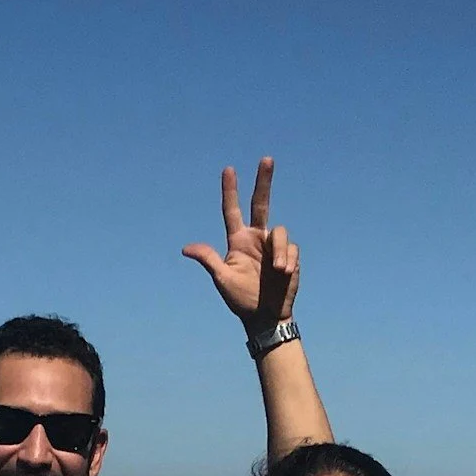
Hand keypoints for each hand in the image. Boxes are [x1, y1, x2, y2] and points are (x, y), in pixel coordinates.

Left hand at [184, 160, 296, 330]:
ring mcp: (273, 246)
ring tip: (278, 271)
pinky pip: (290, 247)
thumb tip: (186, 248)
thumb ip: (209, 260)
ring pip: (279, 231)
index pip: (232, 211)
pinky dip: (287, 259)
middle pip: (260, 203)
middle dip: (264, 181)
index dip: (230, 191)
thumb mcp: (222, 279)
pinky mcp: (289, 255)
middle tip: (267, 159)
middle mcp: (256, 238)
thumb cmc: (240, 299)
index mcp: (238, 241)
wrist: (265, 316)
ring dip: (278, 250)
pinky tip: (284, 274)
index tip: (228, 169)